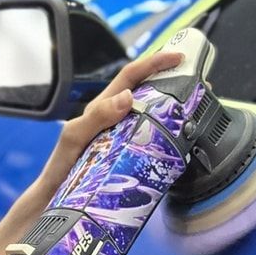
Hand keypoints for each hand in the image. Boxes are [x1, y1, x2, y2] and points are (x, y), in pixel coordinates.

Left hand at [37, 46, 186, 194]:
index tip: (177, 58)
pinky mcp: (130, 153)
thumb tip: (128, 97)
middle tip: (198, 80)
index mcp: (103, 107)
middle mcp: (116, 117)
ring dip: (174, 105)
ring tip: (197, 103)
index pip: (131, 76)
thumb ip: (97, 117)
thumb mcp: (75, 137)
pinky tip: (182, 138)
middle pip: (147, 90)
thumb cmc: (62, 166)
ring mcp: (124, 135)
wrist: (57, 197)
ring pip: (153, 113)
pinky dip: (170, 133)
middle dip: (172, 79)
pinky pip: (153, 137)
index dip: (154, 63)